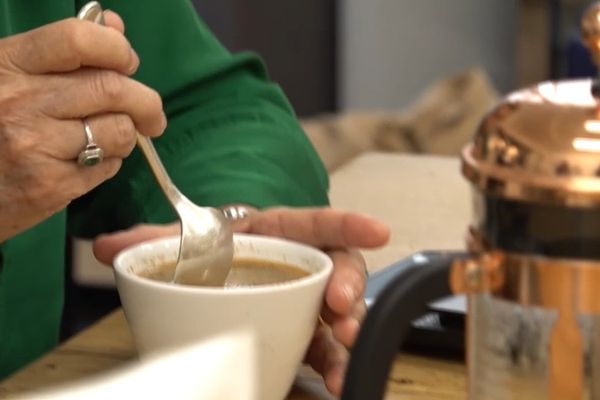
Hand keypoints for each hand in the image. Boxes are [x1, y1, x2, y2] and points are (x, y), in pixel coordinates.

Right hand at [0, 11, 165, 240]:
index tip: (129, 64)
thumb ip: (65, 50)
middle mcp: (20, 102)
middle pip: (112, 89)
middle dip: (146, 103)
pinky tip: (88, 161)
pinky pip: (108, 167)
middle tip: (153, 115)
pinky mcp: (49, 186)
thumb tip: (115, 26)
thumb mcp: (14, 75)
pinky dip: (110, 162)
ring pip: (118, 130)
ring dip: (127, 135)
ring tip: (108, 138)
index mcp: (9, 64)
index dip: (117, 49)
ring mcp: (34, 146)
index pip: (79, 40)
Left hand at [94, 207, 389, 395]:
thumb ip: (152, 241)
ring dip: (346, 335)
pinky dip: (332, 362)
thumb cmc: (219, 247)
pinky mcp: (304, 329)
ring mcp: (305, 298)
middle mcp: (300, 264)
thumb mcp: (190, 241)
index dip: (349, 224)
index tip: (378, 230)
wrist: (226, 265)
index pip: (318, 223)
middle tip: (342, 308)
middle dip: (350, 287)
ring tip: (344, 357)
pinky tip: (333, 381)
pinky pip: (325, 344)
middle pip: (339, 270)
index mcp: (279, 233)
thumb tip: (105, 246)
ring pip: (339, 313)